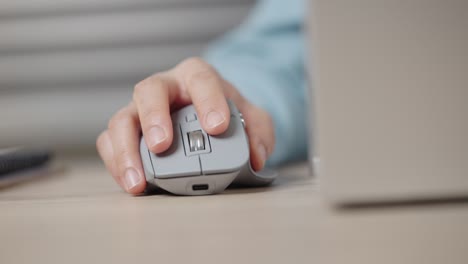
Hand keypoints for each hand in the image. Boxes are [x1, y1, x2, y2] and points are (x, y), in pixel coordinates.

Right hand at [96, 58, 274, 193]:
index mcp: (196, 77)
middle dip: (154, 118)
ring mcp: (141, 109)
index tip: (217, 127)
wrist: (205, 117)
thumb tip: (256, 157)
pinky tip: (130, 182)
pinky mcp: (127, 131)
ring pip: (122, 119)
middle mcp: (165, 88)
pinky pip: (109, 141)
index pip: (201, 78)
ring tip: (138, 180)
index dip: (208, 100)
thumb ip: (259, 132)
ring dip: (127, 150)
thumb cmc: (225, 114)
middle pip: (149, 90)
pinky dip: (116, 162)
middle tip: (163, 146)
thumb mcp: (252, 119)